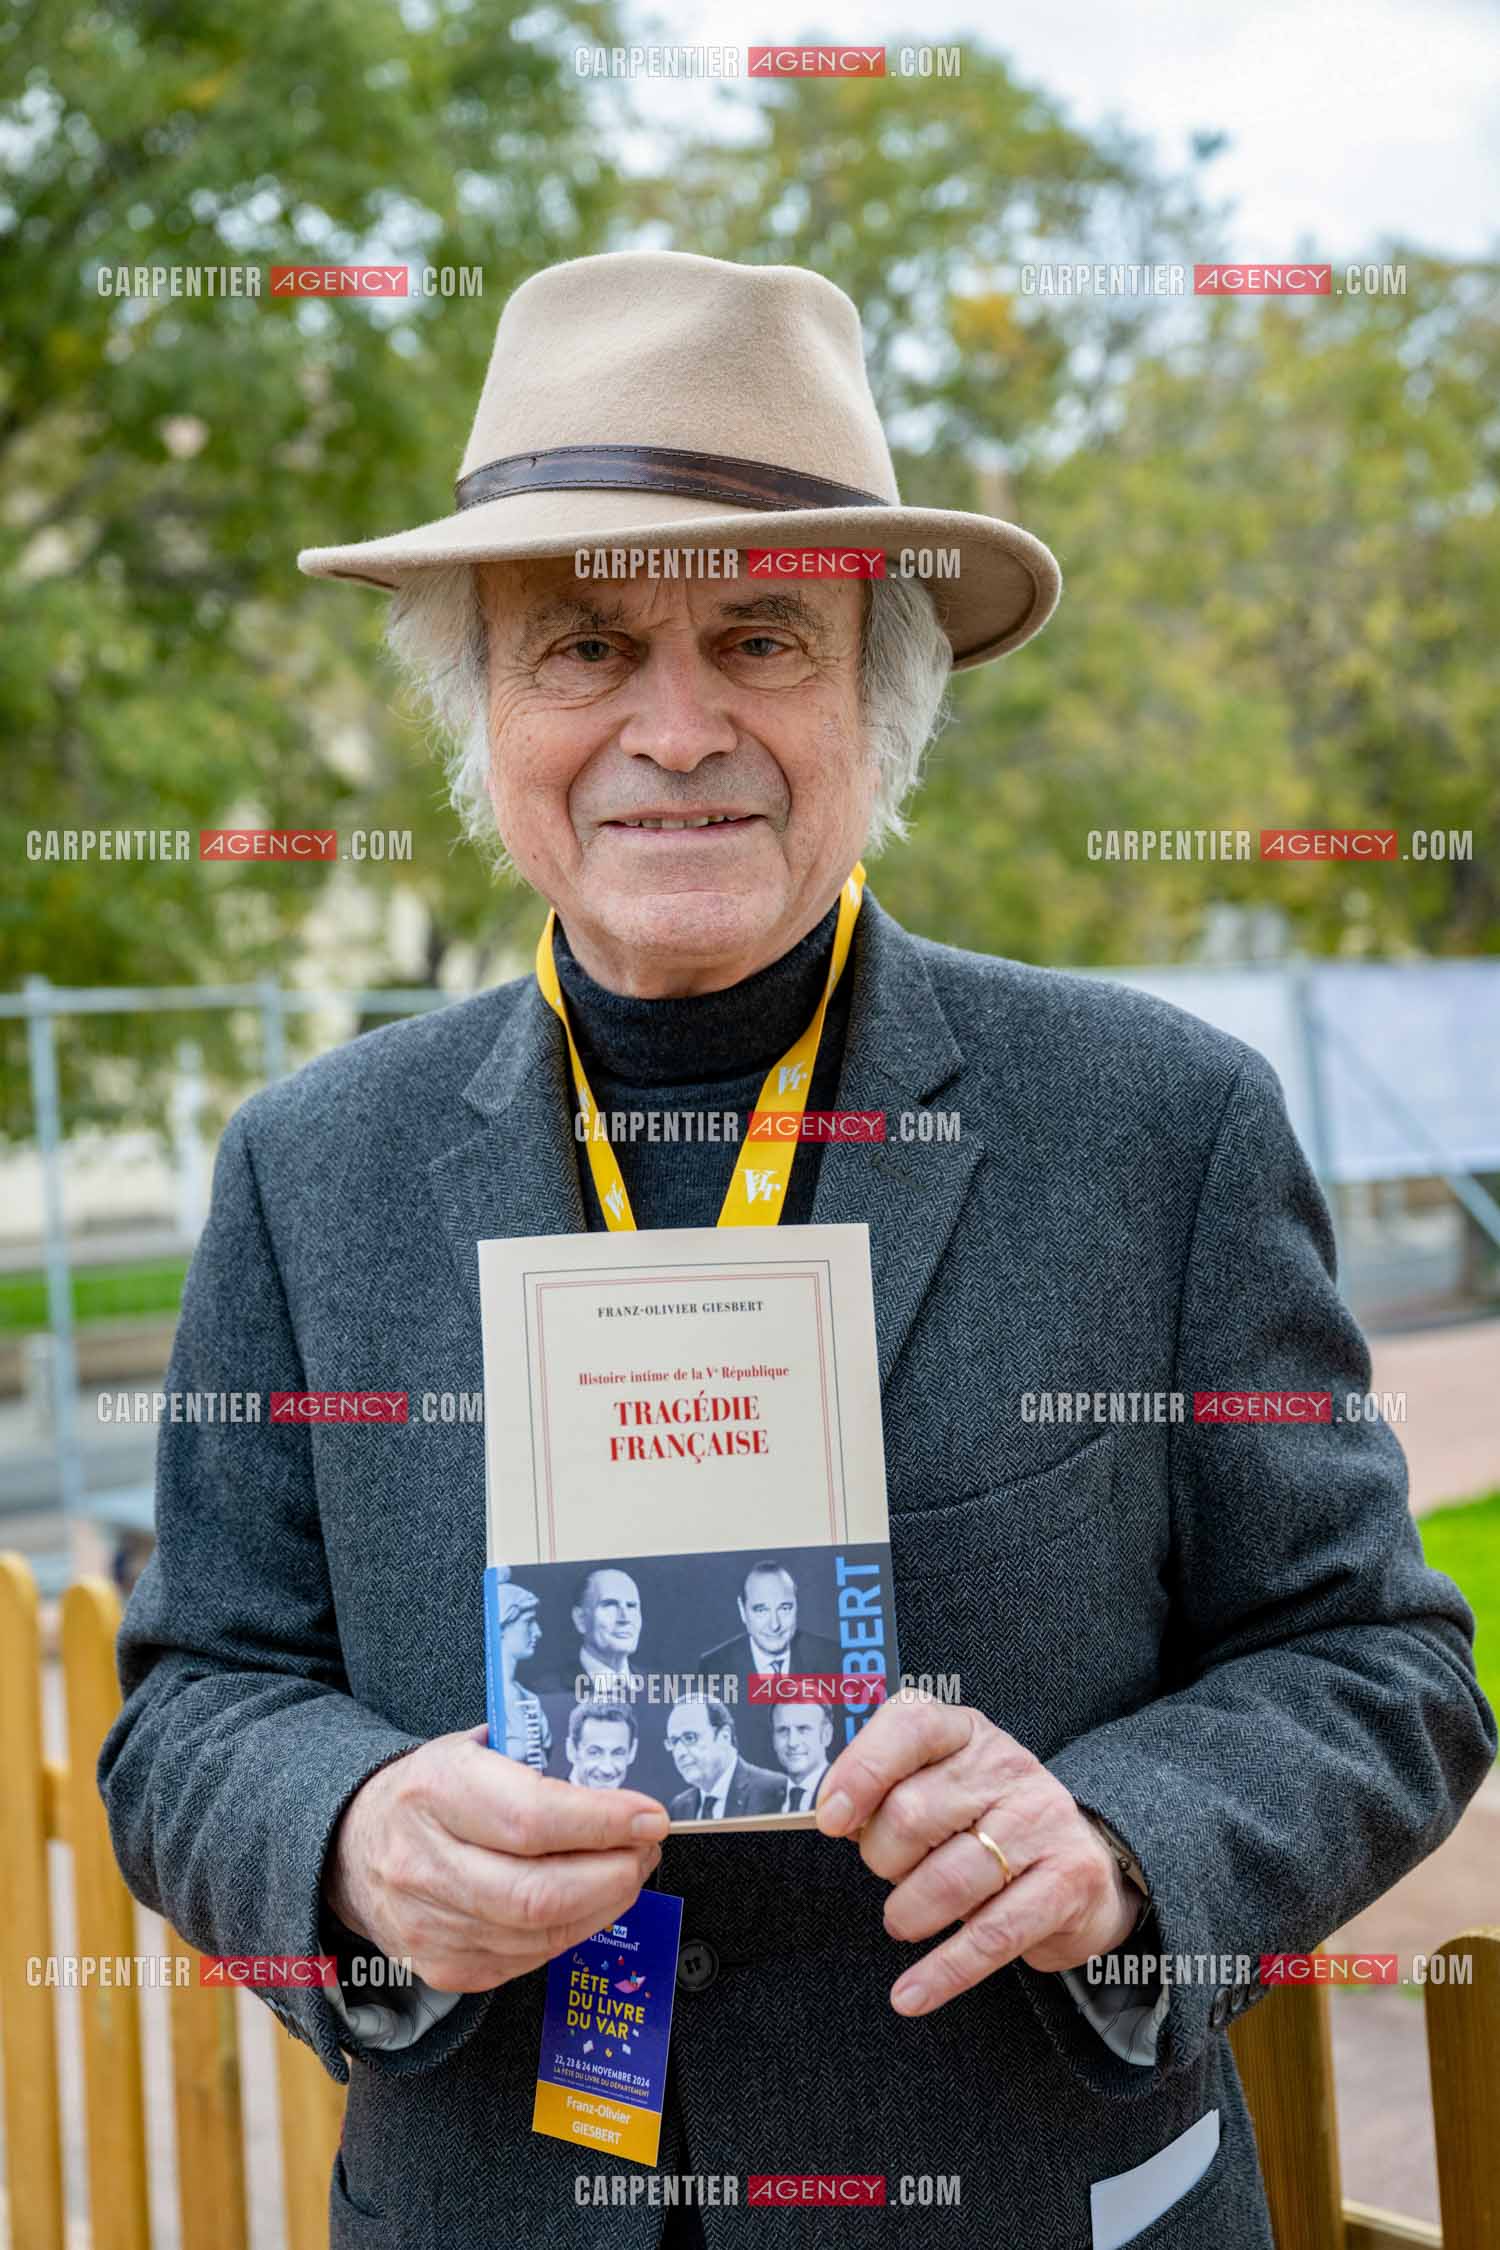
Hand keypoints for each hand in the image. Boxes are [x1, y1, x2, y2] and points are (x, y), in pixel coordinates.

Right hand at [324, 1723, 667, 1992]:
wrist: (350, 1847)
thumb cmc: (431, 1790)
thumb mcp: (472, 1750)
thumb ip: (537, 1762)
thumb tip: (623, 1780)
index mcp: (436, 1789)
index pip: (531, 1817)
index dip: (602, 1822)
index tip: (650, 1816)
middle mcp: (423, 1862)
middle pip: (539, 1892)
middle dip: (614, 1874)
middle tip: (646, 1849)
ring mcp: (429, 1925)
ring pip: (540, 1932)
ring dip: (604, 1904)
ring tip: (627, 1871)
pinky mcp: (443, 1968)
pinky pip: (528, 1959)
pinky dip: (572, 1930)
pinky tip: (589, 1902)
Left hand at [815, 1692, 1138, 2015]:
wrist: (1088, 1860)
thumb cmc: (988, 1822)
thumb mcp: (943, 1785)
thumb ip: (889, 1790)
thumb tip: (830, 1817)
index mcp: (966, 1731)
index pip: (911, 1726)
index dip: (862, 1771)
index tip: (829, 1817)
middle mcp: (1007, 1766)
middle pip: (913, 1815)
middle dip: (881, 1860)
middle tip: (891, 1873)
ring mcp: (1042, 1822)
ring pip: (947, 1880)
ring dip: (907, 1914)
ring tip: (904, 1920)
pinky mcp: (1067, 1883)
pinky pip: (991, 1937)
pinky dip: (942, 1973)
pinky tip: (910, 1995)